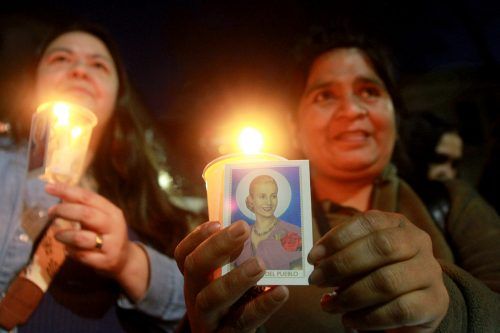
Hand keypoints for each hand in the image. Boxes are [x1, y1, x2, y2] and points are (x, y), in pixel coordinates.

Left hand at [46, 182, 148, 300]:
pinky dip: (71, 252)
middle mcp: (114, 226)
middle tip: (50, 213)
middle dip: (64, 211)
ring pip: (80, 238)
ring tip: (58, 235)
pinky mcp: (105, 261)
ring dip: (64, 235)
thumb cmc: (106, 234)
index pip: (88, 197)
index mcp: (112, 211)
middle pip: (86, 214)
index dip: (68, 191)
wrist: (125, 259)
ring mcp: (111, 244)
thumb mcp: (100, 218)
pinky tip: (69, 250)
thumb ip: (83, 207)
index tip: (48, 188)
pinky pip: (81, 256)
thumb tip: (57, 191)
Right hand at [174, 220, 288, 331]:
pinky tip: (281, 292)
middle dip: (217, 246)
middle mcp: (195, 296)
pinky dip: (262, 306)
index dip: (197, 237)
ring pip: (212, 298)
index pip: (184, 255)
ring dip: (235, 278)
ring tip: (260, 264)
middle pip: (195, 268)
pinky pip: (242, 322)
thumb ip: (235, 259)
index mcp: (195, 279)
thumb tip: (254, 227)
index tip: (218, 222)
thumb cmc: (234, 305)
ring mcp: (208, 319)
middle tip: (243, 228)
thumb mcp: (227, 281)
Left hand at [307, 210, 448, 331]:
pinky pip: (398, 310)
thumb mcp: (361, 257)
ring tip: (330, 305)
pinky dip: (368, 318)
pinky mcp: (435, 302)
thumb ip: (342, 253)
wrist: (416, 303)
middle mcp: (418, 242)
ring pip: (387, 281)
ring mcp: (430, 272)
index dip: (338, 238)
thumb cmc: (378, 273)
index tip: (313, 257)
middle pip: (381, 247)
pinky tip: (349, 320)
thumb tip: (317, 261)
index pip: (367, 222)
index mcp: (397, 224)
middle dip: (342, 264)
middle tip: (317, 280)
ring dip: (351, 296)